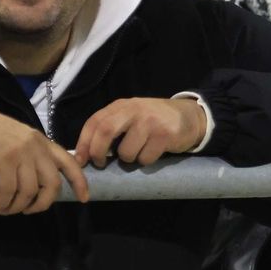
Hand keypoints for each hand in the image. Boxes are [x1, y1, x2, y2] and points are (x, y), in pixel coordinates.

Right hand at [0, 97, 90, 214]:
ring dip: (19, 207)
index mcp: (43, 142)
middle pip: (52, 183)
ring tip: (7, 210)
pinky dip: (5, 204)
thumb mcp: (20, 138)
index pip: (69, 163)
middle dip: (43, 203)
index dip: (79, 183)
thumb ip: (33, 154)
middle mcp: (37, 147)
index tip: (83, 199)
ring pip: (30, 190)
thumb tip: (38, 180)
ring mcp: (22, 153)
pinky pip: (10, 191)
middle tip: (30, 211)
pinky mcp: (4, 160)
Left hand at [73, 97, 207, 167]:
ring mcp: (150, 121)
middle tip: (100, 164)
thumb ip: (112, 127)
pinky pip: (145, 158)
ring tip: (139, 152)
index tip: (80, 160)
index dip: (84, 142)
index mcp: (122, 106)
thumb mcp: (132, 116)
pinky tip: (154, 152)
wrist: (189, 116)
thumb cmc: (154, 120)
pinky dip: (146, 161)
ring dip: (128, 160)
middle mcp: (134, 110)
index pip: (95, 122)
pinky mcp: (164, 134)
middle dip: (97, 152)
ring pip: (126, 152)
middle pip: (105, 131)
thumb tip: (87, 153)